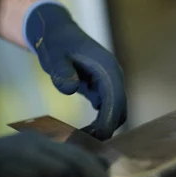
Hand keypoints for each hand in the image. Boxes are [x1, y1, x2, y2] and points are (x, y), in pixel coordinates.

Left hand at [24, 0, 126, 139]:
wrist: (56, 33)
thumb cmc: (56, 43)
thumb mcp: (54, 55)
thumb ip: (61, 71)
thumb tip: (71, 88)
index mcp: (108, 69)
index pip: (116, 100)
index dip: (108, 121)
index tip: (94, 138)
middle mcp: (114, 77)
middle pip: (120, 110)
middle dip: (106, 128)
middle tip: (83, 143)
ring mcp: (110, 83)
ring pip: (116, 112)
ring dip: (103, 127)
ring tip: (81, 139)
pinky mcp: (103, 89)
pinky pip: (108, 110)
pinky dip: (99, 122)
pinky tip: (83, 131)